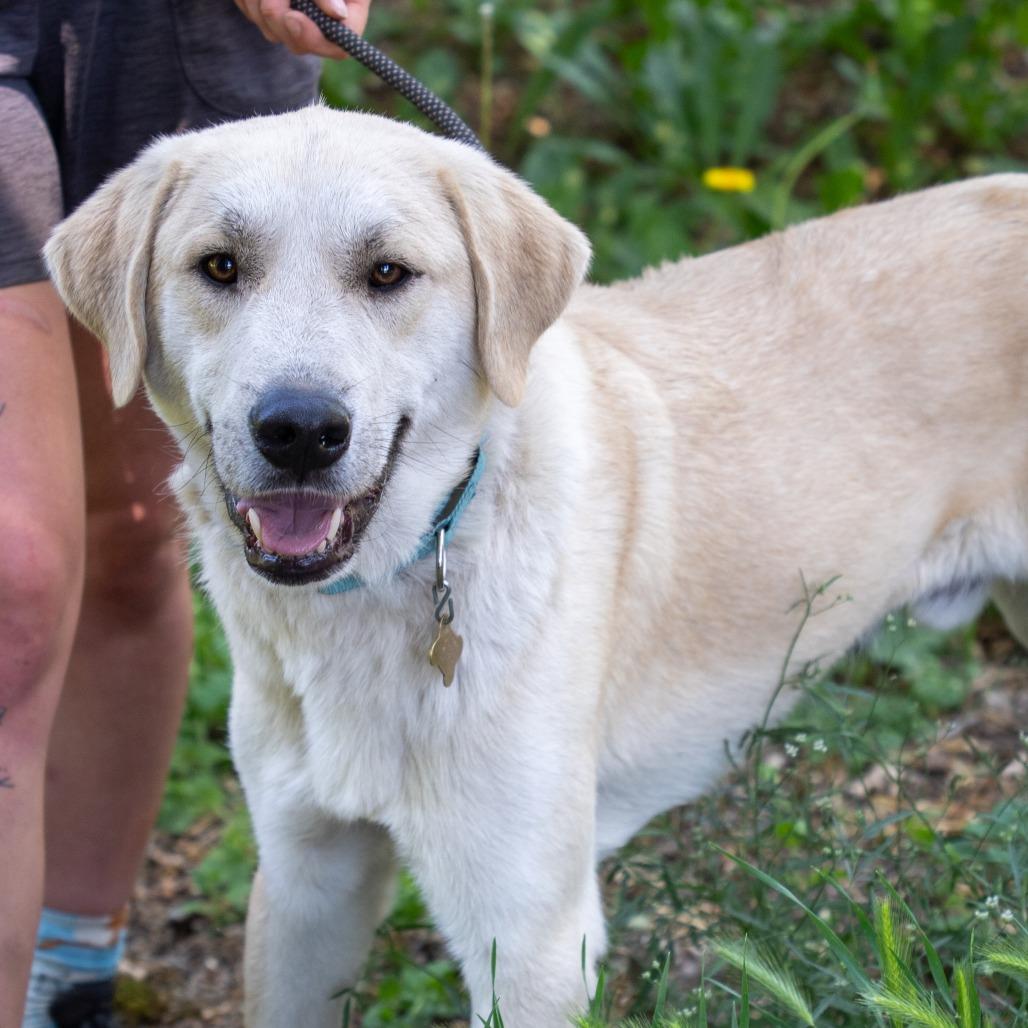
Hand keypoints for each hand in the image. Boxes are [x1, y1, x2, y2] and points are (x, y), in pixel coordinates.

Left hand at [234, 0, 371, 57]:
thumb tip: (337, 14)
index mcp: (347, 6)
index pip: (339, 43)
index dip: (315, 37)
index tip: (293, 16)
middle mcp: (322, 18)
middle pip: (300, 43)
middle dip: (280, 17)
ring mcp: (294, 17)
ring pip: (271, 30)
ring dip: (260, 2)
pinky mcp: (268, 12)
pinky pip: (252, 14)